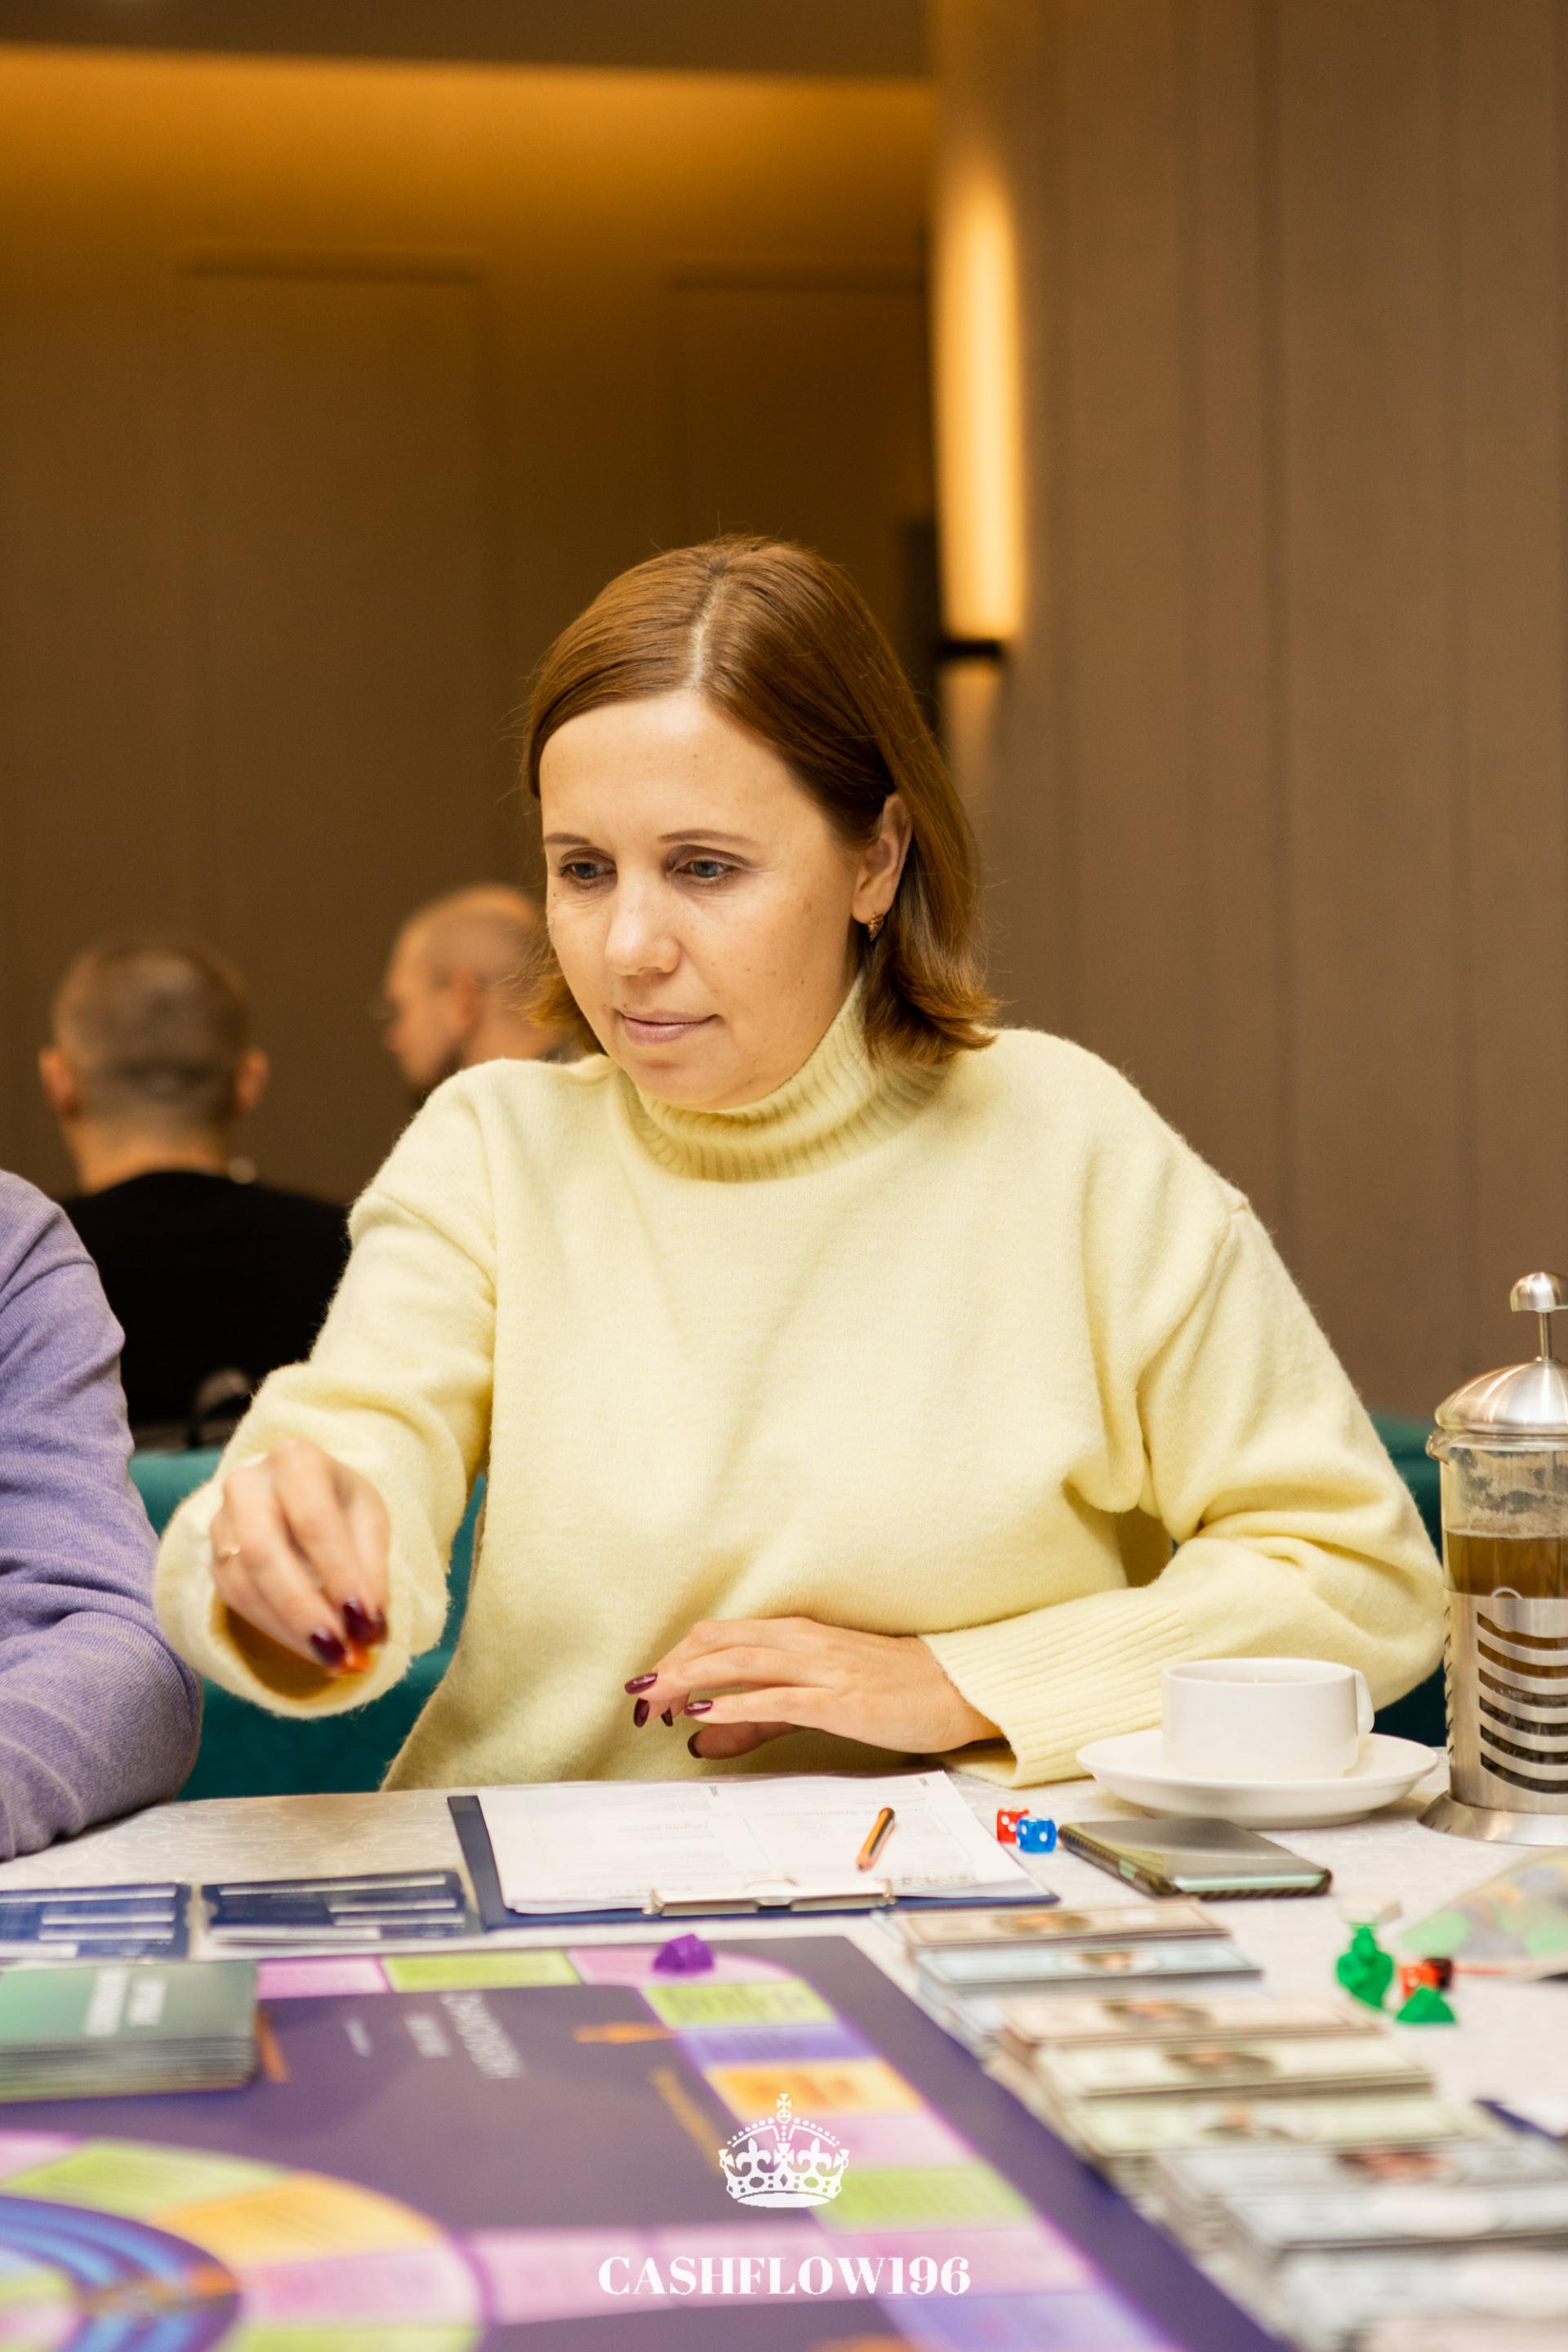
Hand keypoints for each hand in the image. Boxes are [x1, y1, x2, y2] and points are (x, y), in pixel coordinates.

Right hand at [208, 1438, 389, 1676]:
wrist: (296, 1492)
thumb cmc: (339, 1503)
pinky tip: (309, 1647)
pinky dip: (275, 1630)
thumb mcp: (368, 1519)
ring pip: (245, 1583)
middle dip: (304, 1610)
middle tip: (341, 1654)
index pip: (314, 1519)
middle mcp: (248, 1484)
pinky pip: (237, 1601)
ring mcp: (222, 1520)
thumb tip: (370, 1629)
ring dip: (291, 1629)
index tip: (367, 1621)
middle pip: (262, 1552)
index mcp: (295, 1459)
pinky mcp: (214, 1557)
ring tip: (334, 1659)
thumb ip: (371, 1569)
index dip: (339, 1574)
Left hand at [626, 1616, 999, 1760]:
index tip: (646, 1688)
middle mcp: (803, 1642)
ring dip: (690, 1679)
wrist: (956, 1691)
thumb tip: (702, 1736)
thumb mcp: (813, 1702)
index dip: (675, 1658)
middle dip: (670, 1668)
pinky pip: (780, 1698)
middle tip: (634, 1698)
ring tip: (653, 1700)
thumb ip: (758, 1719)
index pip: (718, 1636)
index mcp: (796, 1635)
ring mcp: (822, 1668)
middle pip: (719, 1643)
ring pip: (741, 1662)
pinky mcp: (842, 1700)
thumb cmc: (888, 1690)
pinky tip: (706, 1712)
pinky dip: (737, 1703)